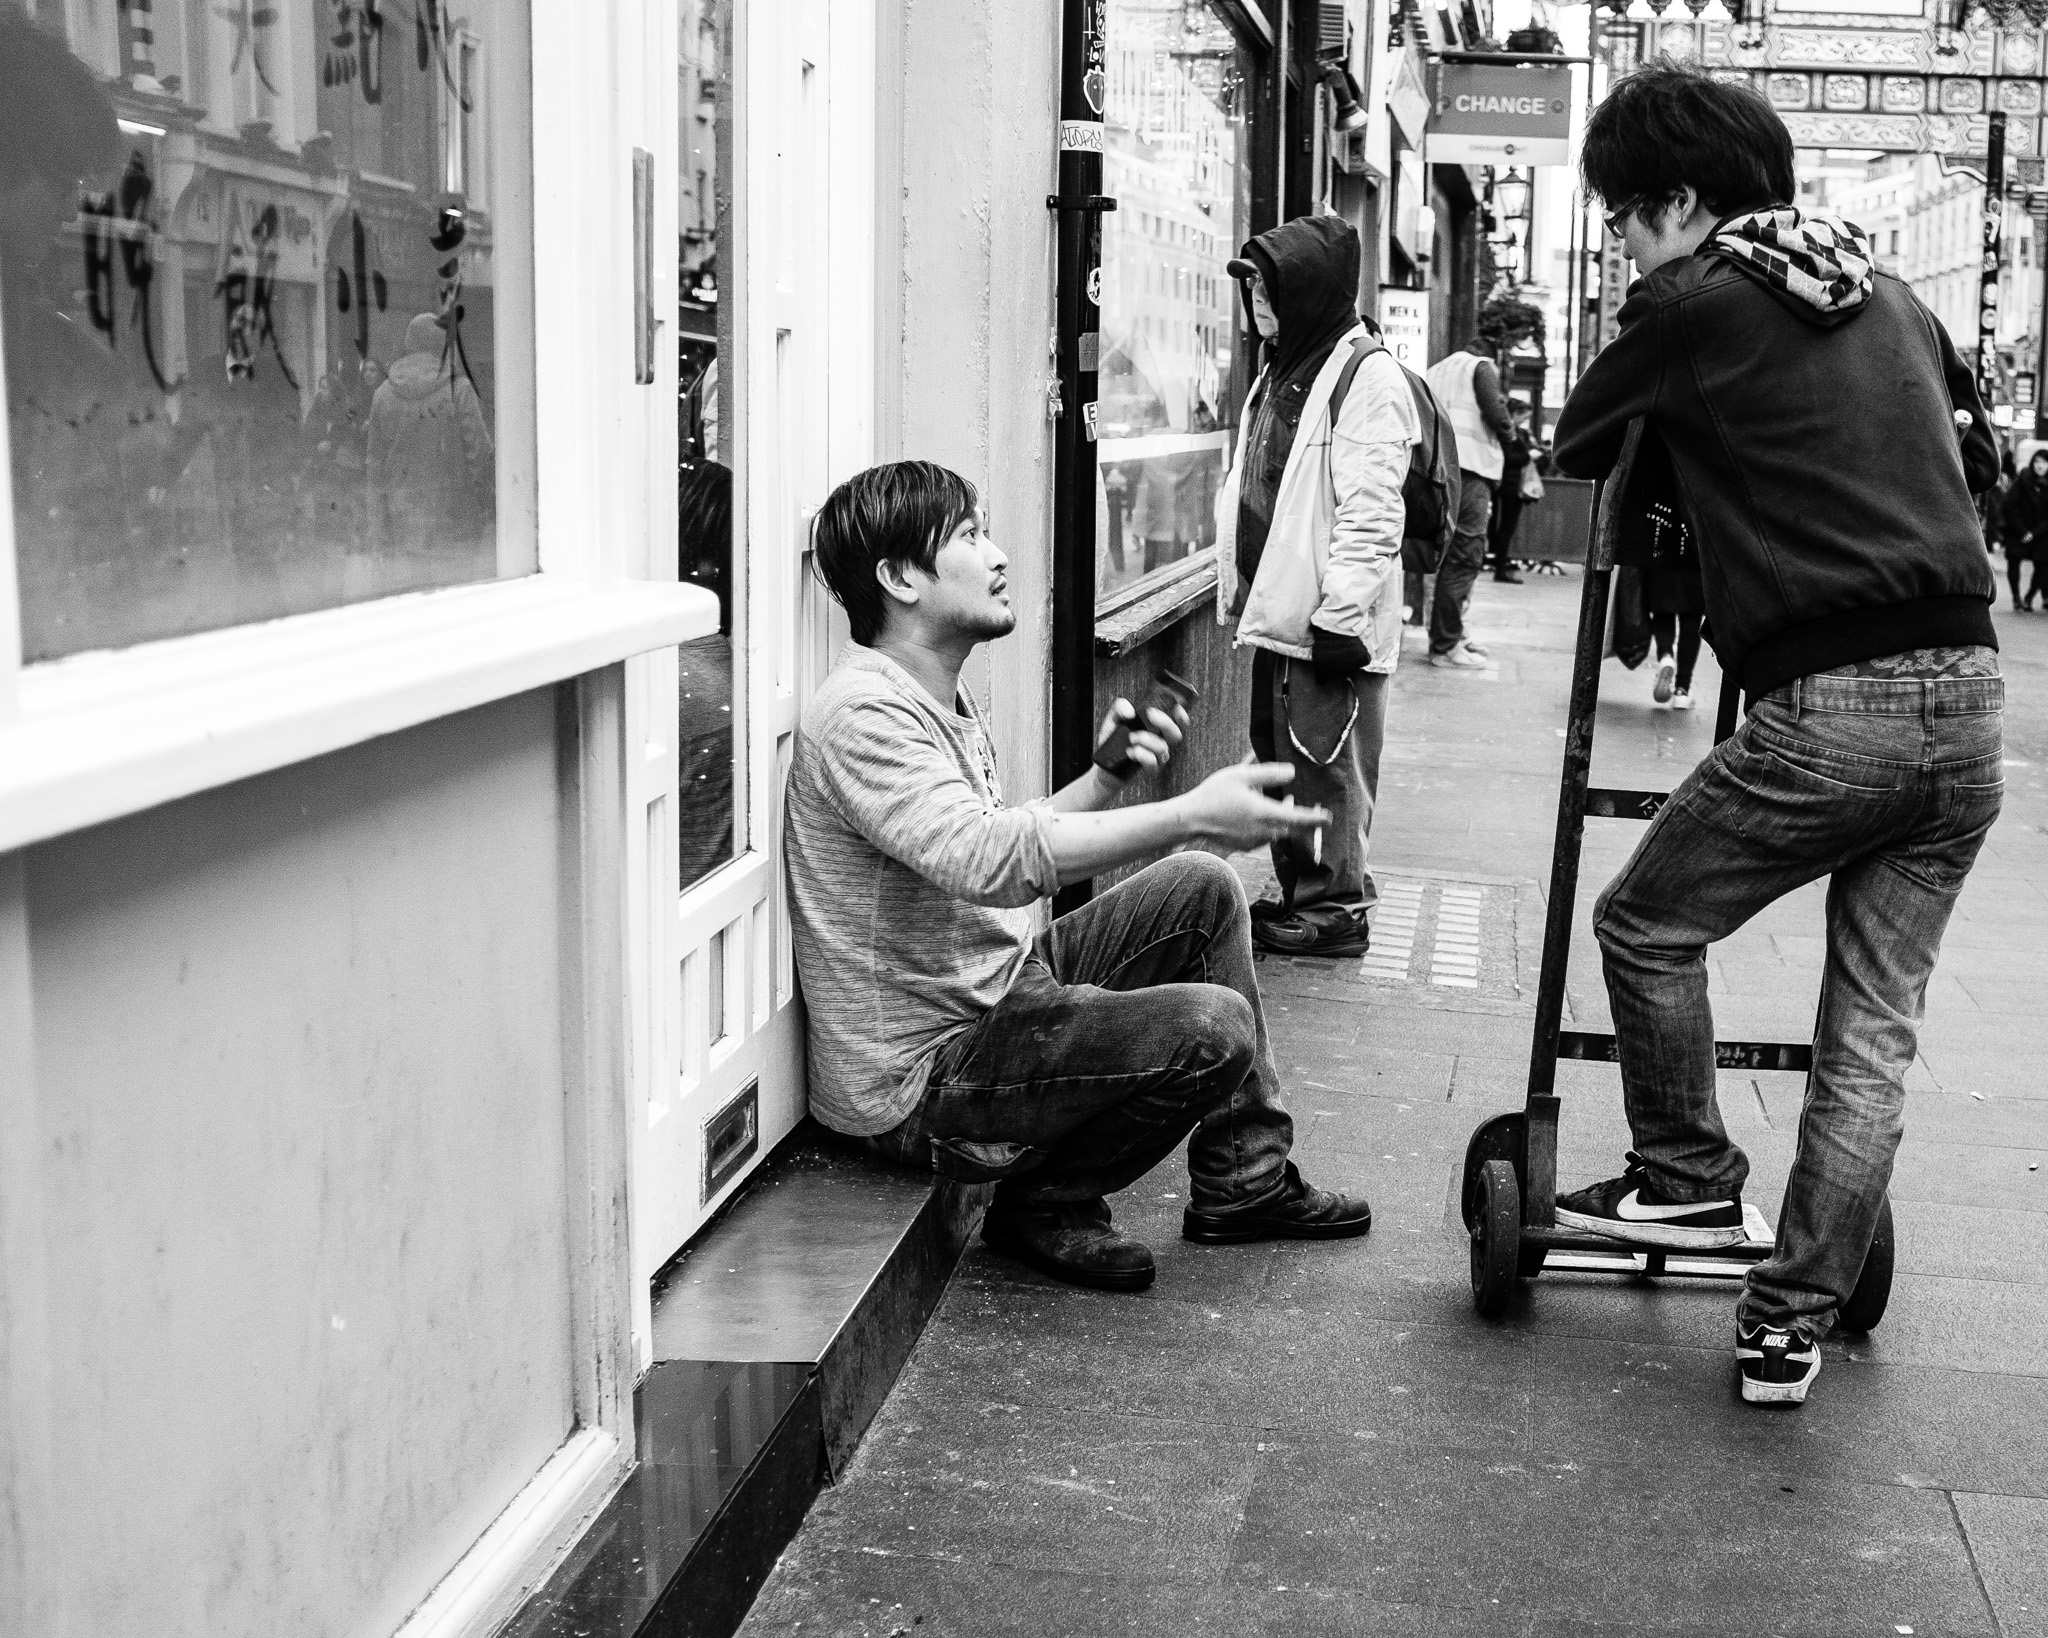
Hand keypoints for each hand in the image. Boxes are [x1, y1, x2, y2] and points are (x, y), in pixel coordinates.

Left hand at [1095, 697, 1187, 783]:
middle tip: (1150, 714)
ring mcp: (1157, 759)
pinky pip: (1152, 762)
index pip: (1178, 724)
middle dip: (1166, 722)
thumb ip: (1120, 707)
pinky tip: (1130, 751)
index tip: (1176, 708)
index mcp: (1158, 731)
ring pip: (1163, 748)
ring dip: (1147, 739)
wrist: (1104, 764)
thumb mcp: (1114, 718)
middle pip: (1176, 735)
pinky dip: (1142, 754)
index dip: (1182, 717)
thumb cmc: (1113, 740)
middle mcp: (1161, 744)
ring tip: (1131, 737)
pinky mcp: (1150, 771)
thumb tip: (1130, 712)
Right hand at [1177, 761, 1330, 849]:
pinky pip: (1267, 837)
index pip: (1300, 818)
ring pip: (1280, 832)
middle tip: (1319, 813)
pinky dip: (1273, 826)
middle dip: (1307, 821)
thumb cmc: (1215, 794)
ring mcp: (1255, 842)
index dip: (1317, 818)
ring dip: (1287, 820)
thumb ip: (1269, 773)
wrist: (1191, 819)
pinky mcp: (1247, 846)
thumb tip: (1292, 773)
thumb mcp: (1241, 775)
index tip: (1329, 818)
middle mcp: (1264, 832)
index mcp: (1265, 814)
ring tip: (1289, 803)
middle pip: (1294, 829)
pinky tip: (1266, 814)